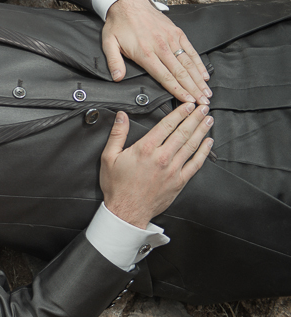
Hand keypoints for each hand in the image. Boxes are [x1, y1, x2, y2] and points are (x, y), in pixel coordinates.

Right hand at [99, 104, 213, 227]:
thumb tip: (122, 116)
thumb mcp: (108, 157)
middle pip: (182, 132)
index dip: (179, 113)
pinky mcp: (179, 181)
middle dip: (194, 118)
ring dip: (201, 131)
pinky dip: (203, 152)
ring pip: (191, 145)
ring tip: (208, 120)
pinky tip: (208, 143)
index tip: (187, 105)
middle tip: (203, 107)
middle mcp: (162, 157)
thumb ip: (117, 135)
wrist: (127, 211)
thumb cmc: (117, 186)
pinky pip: (195, 163)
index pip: (166, 125)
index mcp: (145, 149)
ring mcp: (173, 170)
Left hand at [102, 0, 210, 104]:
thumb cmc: (119, 25)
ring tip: (207, 92)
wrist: (128, 3)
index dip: (177, 90)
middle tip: (203, 102)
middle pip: (180, 73)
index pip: (164, 76)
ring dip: (199, 79)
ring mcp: (171, 39)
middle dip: (193, 89)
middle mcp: (161, 47)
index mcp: (145, 53)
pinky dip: (199, 63)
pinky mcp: (177, 32)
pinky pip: (191, 50)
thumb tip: (117, 78)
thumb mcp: (109, 43)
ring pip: (188, 63)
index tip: (187, 101)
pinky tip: (204, 74)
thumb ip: (114, 62)